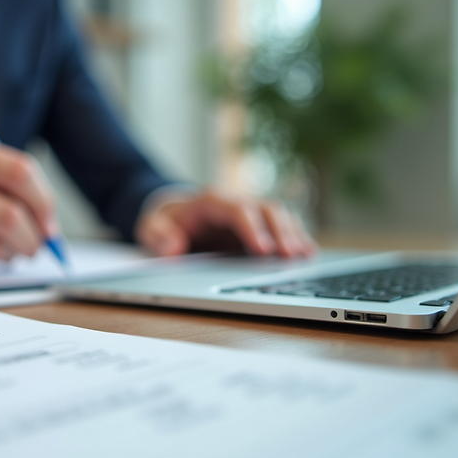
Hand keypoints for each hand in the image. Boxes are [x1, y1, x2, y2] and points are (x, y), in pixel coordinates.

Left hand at [136, 190, 316, 257]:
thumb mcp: (149, 227)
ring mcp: (249, 212)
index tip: (264, 251)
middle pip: (266, 210)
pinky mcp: (257, 224)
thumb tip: (173, 248)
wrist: (171, 213)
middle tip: (292, 257)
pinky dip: (296, 237)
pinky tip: (308, 253)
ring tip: (305, 257)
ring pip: (279, 216)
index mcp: (211, 200)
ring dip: (293, 234)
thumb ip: (158, 235)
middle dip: (281, 232)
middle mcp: (235, 201)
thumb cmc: (162, 221)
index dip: (253, 229)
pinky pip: (281, 226)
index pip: (238, 211)